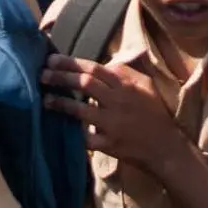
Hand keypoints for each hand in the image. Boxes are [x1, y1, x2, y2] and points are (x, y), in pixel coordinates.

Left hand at [41, 54, 194, 173]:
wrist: (165, 147)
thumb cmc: (155, 114)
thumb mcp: (146, 86)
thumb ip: (126, 72)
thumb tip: (105, 62)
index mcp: (126, 85)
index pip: (94, 68)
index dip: (71, 63)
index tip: (52, 59)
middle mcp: (117, 101)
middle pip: (84, 84)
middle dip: (60, 77)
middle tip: (42, 73)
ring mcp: (112, 123)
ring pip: (81, 109)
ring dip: (60, 102)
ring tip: (45, 98)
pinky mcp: (108, 144)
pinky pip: (85, 137)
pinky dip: (71, 130)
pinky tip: (58, 125)